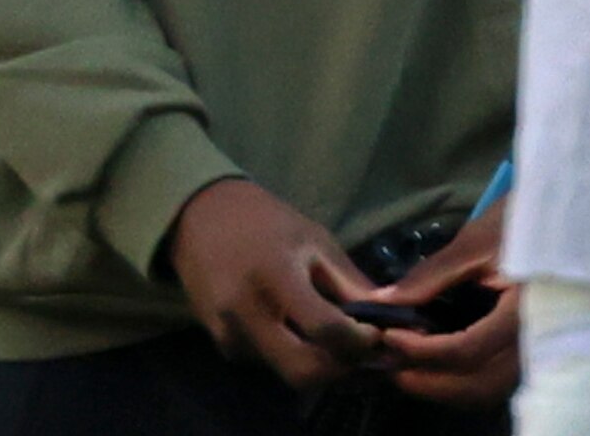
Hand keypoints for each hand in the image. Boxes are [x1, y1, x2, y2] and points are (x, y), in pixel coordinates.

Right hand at [166, 178, 381, 389]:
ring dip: (318, 363)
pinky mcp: (222, 346)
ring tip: (339, 339)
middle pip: (303, 370)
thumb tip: (388, 314)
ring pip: (286, 371)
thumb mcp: (315, 239)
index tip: (377, 336)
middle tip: (363, 353)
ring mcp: (230, 335)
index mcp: (276, 277)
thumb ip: (350, 281)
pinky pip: (268, 362)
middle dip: (340, 369)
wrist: (201, 218)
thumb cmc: (266, 222)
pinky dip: (293, 354)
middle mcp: (247, 314)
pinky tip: (303, 332)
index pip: (324, 328)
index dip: (358, 341)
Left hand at [374, 202, 516, 405]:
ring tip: (411, 367)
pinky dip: (465, 380)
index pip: (467, 350)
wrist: (567, 216)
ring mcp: (536, 349)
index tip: (388, 336)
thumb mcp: (475, 243)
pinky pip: (497, 380)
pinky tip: (441, 365)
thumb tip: (384, 302)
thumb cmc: (523, 221)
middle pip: (478, 384)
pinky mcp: (532, 350)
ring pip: (488, 389)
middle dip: (428, 380)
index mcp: (524, 311)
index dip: (421, 351)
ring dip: (446, 386)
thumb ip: (431, 277)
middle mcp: (534, 340)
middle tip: (391, 362)